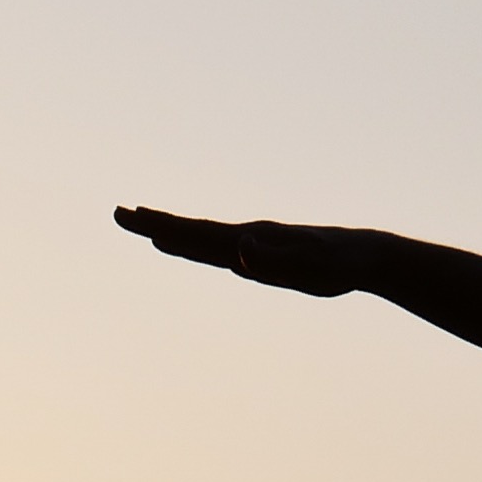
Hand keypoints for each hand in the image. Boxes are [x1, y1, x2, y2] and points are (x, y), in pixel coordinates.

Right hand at [114, 205, 362, 296]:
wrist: (362, 256)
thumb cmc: (338, 264)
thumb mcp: (309, 266)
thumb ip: (275, 259)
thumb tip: (239, 250)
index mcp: (252, 239)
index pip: (199, 233)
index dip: (165, 227)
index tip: (134, 218)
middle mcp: (247, 236)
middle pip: (192, 230)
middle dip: (154, 224)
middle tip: (118, 214)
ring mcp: (251, 243)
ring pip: (201, 237)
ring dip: (169, 231)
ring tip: (141, 224)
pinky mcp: (259, 254)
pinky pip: (217, 249)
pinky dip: (193, 244)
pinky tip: (183, 245)